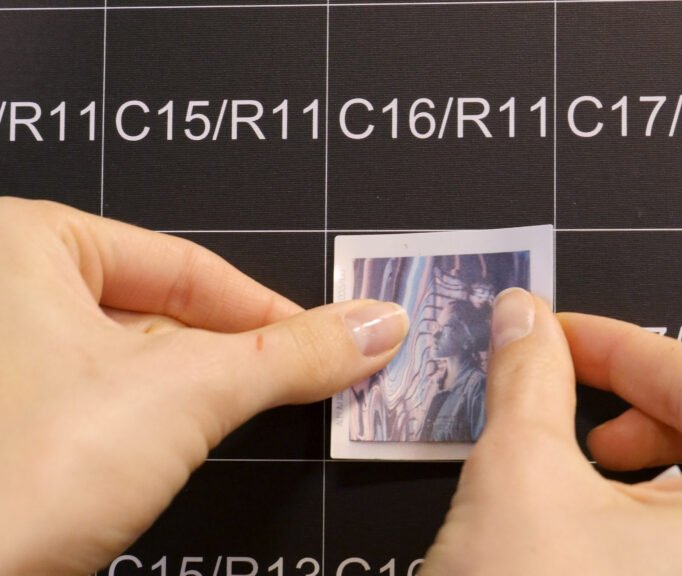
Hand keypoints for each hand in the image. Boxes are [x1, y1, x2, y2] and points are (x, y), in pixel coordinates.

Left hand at [0, 198, 408, 574]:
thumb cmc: (15, 479)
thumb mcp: (186, 394)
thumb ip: (291, 355)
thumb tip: (371, 328)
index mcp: (17, 242)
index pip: (185, 265)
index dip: (268, 311)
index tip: (323, 344)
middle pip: (159, 312)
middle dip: (228, 358)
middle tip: (295, 385)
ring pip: (128, 360)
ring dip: (189, 395)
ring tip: (220, 426)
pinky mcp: (6, 420)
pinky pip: (93, 398)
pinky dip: (143, 421)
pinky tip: (161, 453)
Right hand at [422, 288, 681, 574]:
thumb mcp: (521, 477)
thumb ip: (531, 378)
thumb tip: (524, 322)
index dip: (610, 343)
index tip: (556, 333)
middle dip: (656, 405)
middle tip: (585, 409)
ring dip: (669, 460)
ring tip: (597, 473)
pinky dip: (680, 517)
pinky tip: (614, 531)